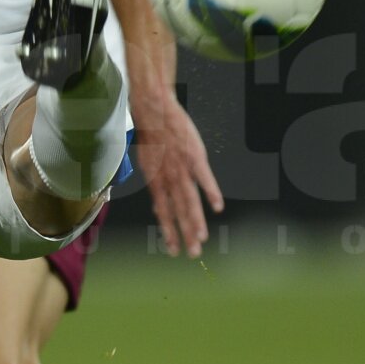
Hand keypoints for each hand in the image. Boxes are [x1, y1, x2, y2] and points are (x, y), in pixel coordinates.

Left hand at [132, 87, 223, 258]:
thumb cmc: (152, 135)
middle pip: (178, 211)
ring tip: (201, 239)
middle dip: (185, 234)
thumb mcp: (147, 164)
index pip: (162, 212)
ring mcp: (181, 168)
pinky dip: (211, 192)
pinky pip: (204, 178)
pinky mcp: (195, 156)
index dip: (168, 232)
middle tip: (192, 254)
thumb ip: (155, 185)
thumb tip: (158, 205)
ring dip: (196, 221)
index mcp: (156, 181)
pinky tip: (217, 207)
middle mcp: (167, 178)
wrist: (154, 110)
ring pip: (190, 199)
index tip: (173, 250)